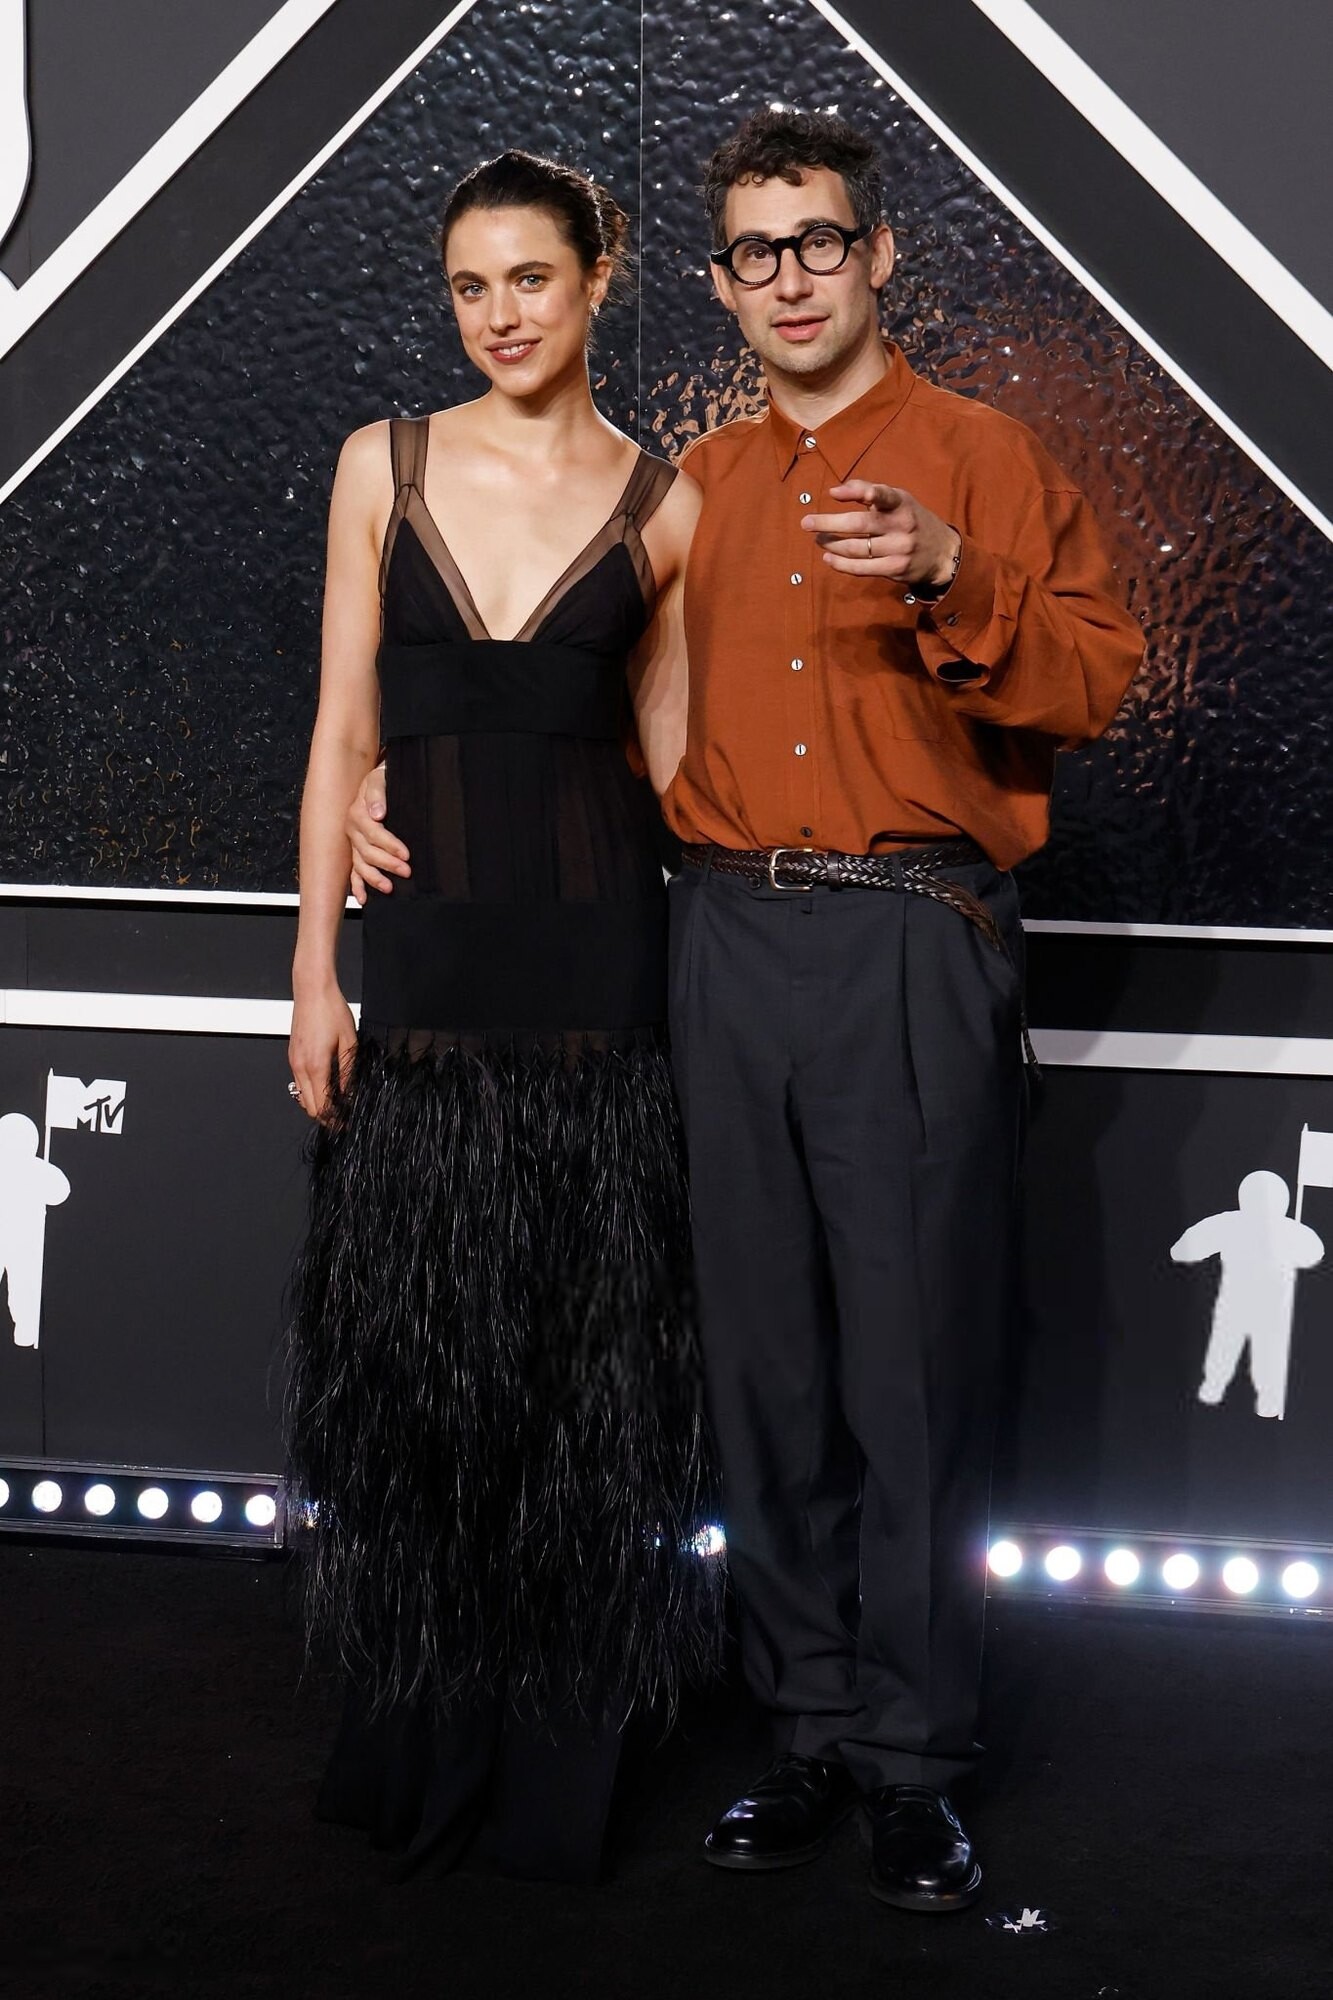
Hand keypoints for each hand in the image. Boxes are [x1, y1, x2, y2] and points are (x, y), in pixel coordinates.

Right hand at [288, 984, 357, 1122]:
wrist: (312, 990)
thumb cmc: (331, 1010)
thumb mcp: (349, 1042)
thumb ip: (348, 1071)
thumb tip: (350, 1094)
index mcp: (315, 1066)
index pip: (322, 1106)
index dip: (335, 1119)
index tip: (347, 1122)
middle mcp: (300, 1067)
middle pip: (309, 1107)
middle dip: (327, 1116)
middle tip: (345, 1117)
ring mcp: (293, 1062)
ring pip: (302, 1097)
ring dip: (318, 1104)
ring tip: (338, 1103)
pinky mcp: (292, 1056)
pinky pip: (299, 1083)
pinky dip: (311, 1091)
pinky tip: (326, 1086)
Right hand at [346, 762, 409, 902]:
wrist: (379, 780)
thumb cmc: (382, 779)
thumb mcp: (380, 778)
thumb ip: (378, 793)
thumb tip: (378, 814)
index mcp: (357, 814)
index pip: (373, 833)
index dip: (389, 845)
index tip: (406, 854)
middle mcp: (352, 830)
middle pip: (367, 852)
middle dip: (387, 863)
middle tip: (406, 871)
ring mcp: (354, 842)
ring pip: (360, 864)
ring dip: (373, 878)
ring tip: (389, 887)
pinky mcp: (356, 850)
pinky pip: (353, 871)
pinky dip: (357, 885)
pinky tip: (364, 899)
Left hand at [802, 480, 959, 588]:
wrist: (942, 553)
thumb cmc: (911, 520)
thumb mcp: (899, 500)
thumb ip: (870, 492)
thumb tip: (835, 491)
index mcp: (901, 503)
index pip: (882, 495)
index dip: (860, 492)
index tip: (833, 493)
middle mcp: (901, 525)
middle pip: (858, 524)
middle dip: (828, 523)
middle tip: (806, 523)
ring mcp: (899, 549)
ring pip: (856, 549)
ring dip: (832, 545)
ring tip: (818, 540)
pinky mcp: (895, 569)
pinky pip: (861, 568)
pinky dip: (841, 564)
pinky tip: (828, 559)